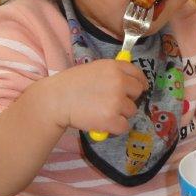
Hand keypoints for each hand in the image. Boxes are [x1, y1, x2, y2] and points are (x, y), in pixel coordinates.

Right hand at [31, 59, 148, 134]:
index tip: (138, 88)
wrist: (56, 100)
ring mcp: (117, 101)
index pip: (137, 74)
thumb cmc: (70, 84)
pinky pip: (124, 126)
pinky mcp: (112, 119)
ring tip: (102, 112)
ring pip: (131, 111)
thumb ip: (112, 73)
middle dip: (128, 98)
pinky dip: (114, 128)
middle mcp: (119, 82)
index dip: (139, 82)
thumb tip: (128, 80)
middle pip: (138, 93)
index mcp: (114, 67)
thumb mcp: (94, 69)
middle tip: (113, 102)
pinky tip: (102, 123)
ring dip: (120, 114)